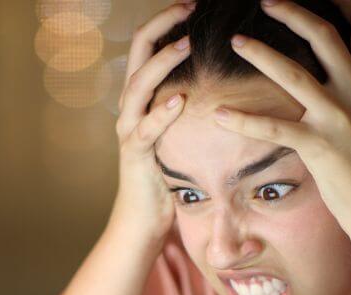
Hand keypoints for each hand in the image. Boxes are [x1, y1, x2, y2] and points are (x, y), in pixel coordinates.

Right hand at [110, 1, 193, 241]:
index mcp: (142, 95)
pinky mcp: (135, 154)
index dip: (167, 19)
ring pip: (138, 85)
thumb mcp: (180, 129)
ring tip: (186, 44)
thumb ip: (188, 101)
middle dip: (163, 25)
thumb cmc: (169, 172)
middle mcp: (130, 106)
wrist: (144, 217)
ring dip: (164, 62)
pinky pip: (146, 129)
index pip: (148, 44)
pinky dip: (161, 112)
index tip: (192, 3)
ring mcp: (129, 129)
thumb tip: (221, 75)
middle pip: (138, 52)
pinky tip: (180, 99)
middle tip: (189, 7)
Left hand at [213, 0, 350, 234]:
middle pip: (324, 38)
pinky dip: (243, 121)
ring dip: (261, 54)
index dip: (348, 6)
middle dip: (294, 14)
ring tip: (236, 40)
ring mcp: (335, 118)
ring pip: (293, 74)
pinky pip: (273, 128)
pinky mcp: (316, 146)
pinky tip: (219, 114)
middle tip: (267, 1)